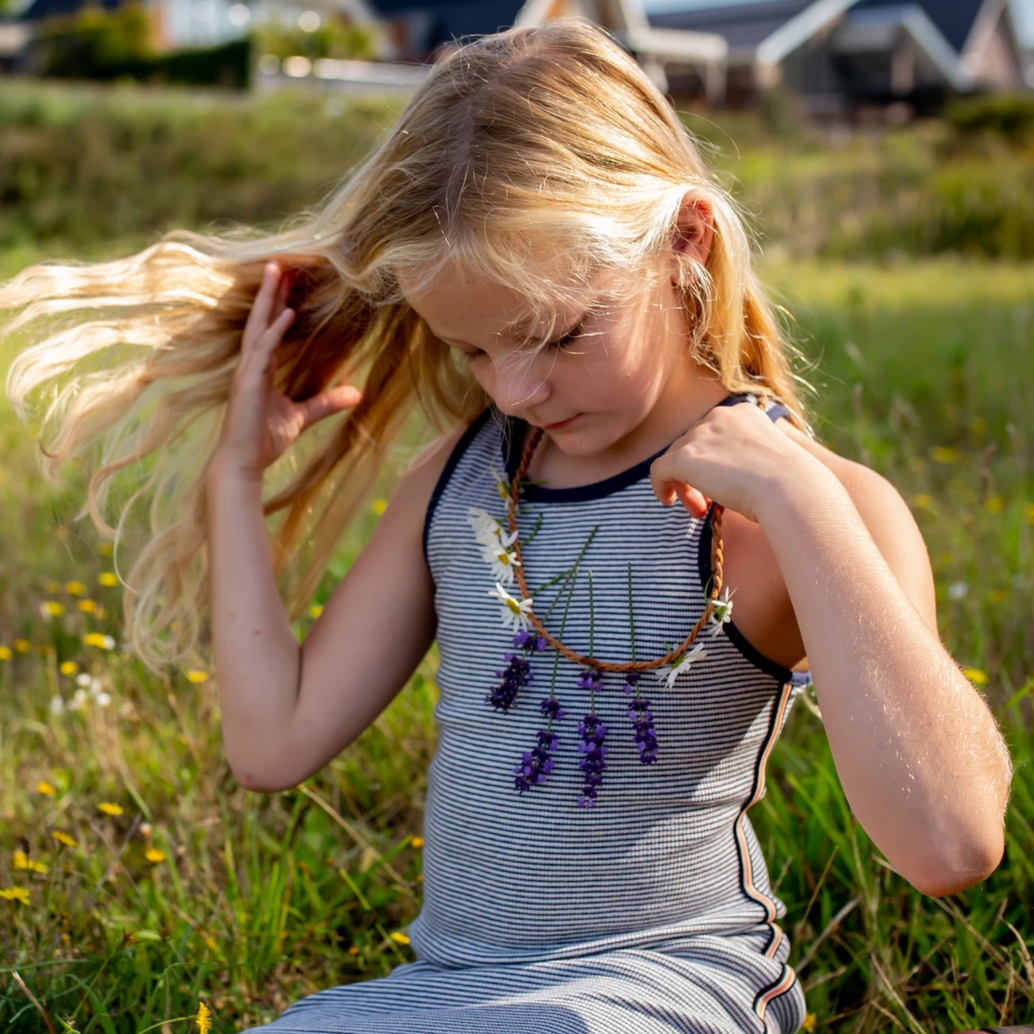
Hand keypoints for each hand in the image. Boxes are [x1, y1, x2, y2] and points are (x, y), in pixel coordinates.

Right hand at [214, 261, 362, 482]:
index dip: (278, 304)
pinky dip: (275, 330)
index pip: (269, 328)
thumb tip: (356, 393)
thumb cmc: (264, 440)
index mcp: (260, 369)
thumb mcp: (302, 416)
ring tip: (278, 272)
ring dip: (268, 299)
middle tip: (279, 262)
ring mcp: (247, 372)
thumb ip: (326, 401)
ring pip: (258, 327)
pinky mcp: (248, 383)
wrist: (243, 464)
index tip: (288, 280)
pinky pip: (262, 350)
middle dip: (270, 290)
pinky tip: (287, 313)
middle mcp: (250, 365)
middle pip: (260, 319)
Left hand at [649, 401, 814, 522]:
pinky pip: (659, 470)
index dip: (712, 462)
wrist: (790, 488)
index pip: (713, 434)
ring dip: (685, 486)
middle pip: (693, 445)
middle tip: (706, 505)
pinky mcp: (685, 457)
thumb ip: (744, 458)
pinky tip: (668, 501)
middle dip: (697, 476)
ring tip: (699, 511)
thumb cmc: (790, 484)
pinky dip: (660, 486)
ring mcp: (701, 435)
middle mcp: (719, 416)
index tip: (721, 486)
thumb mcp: (770, 461)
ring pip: (677, 459)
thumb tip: (723, 476)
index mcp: (744, 412)